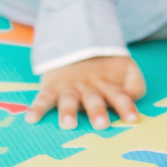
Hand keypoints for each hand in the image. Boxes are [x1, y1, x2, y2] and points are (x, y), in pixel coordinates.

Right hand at [26, 54, 145, 131]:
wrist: (78, 42)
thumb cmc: (106, 68)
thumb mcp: (125, 69)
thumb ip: (134, 84)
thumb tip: (133, 98)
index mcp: (109, 84)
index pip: (120, 95)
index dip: (126, 106)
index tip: (132, 119)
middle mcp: (89, 87)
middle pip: (94, 100)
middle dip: (97, 112)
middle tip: (101, 124)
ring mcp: (70, 88)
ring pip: (69, 100)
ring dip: (68, 111)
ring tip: (68, 124)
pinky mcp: (52, 87)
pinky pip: (43, 98)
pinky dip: (36, 107)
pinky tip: (31, 119)